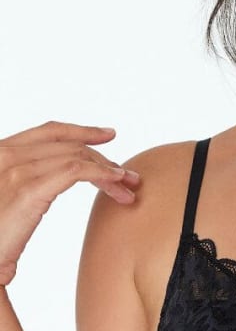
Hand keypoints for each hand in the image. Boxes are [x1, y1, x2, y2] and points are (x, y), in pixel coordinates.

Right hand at [0, 121, 139, 286]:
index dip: (81, 131)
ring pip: (77, 157)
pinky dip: (102, 175)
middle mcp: (5, 154)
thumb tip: (49, 185)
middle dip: (102, 157)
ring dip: (108, 170)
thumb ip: (25, 183)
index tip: (106, 135)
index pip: (48, 132)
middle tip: (126, 174)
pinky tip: (116, 184)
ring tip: (128, 185)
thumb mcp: (5, 200)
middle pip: (68, 145)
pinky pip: (77, 171)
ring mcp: (16, 169)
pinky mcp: (28, 189)